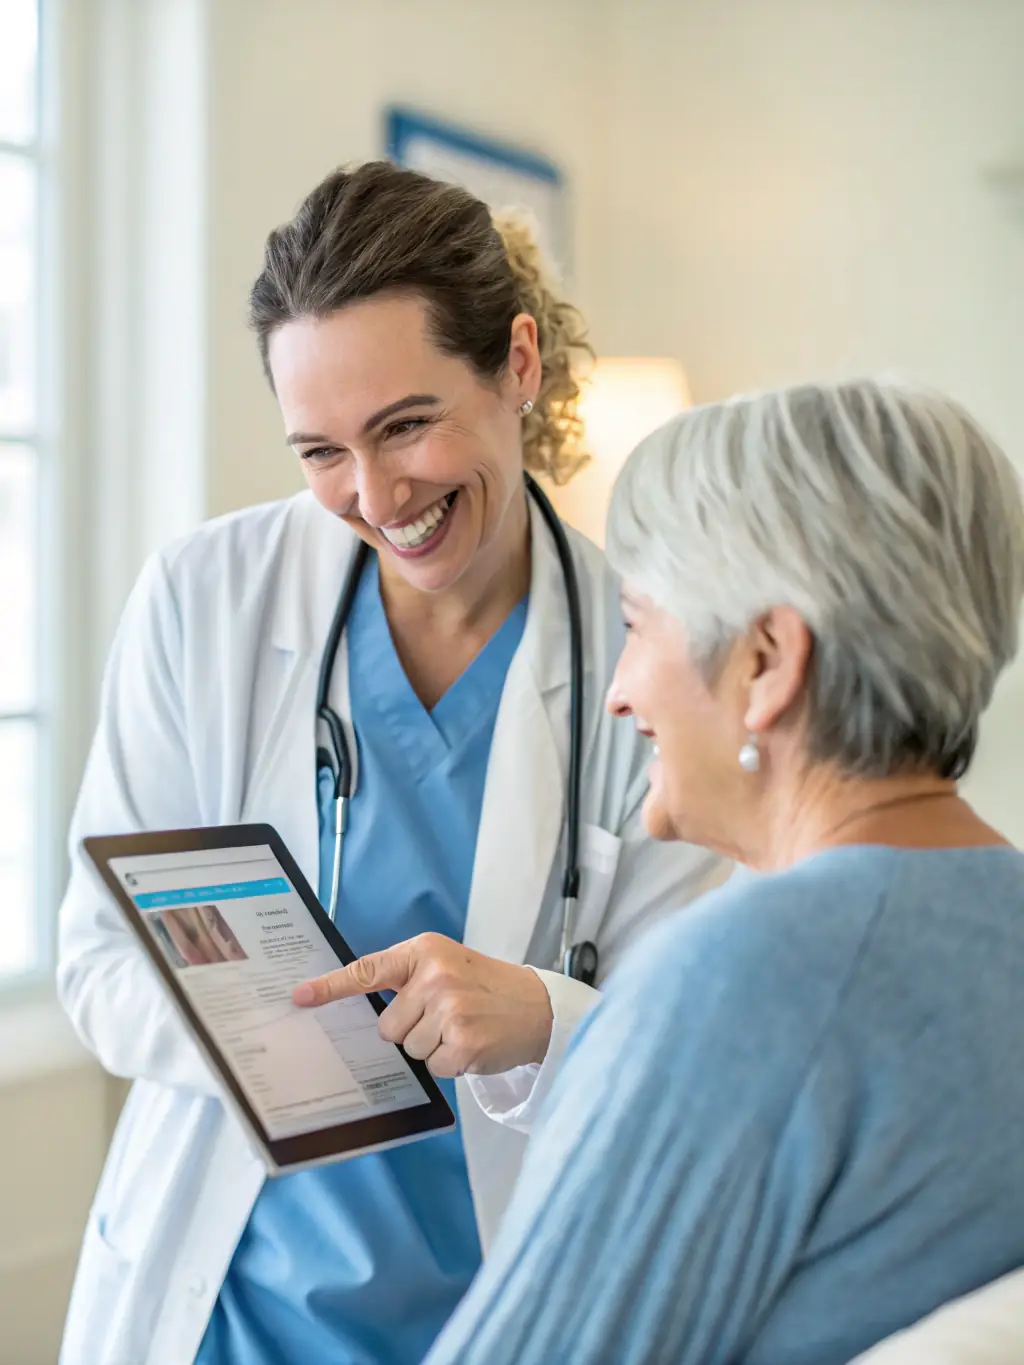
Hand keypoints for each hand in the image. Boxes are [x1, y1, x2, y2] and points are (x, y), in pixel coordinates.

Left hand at [292, 933, 553, 1077]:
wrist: (537, 1006)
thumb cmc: (485, 987)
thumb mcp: (447, 963)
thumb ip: (408, 977)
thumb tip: (365, 1009)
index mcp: (424, 951)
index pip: (368, 970)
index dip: (330, 987)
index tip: (300, 997)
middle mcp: (434, 976)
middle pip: (388, 1026)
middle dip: (411, 1029)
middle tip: (446, 1016)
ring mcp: (449, 1009)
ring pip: (409, 1049)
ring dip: (433, 1046)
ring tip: (462, 1028)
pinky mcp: (463, 1042)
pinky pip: (433, 1067)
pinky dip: (451, 1063)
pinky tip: (472, 1044)